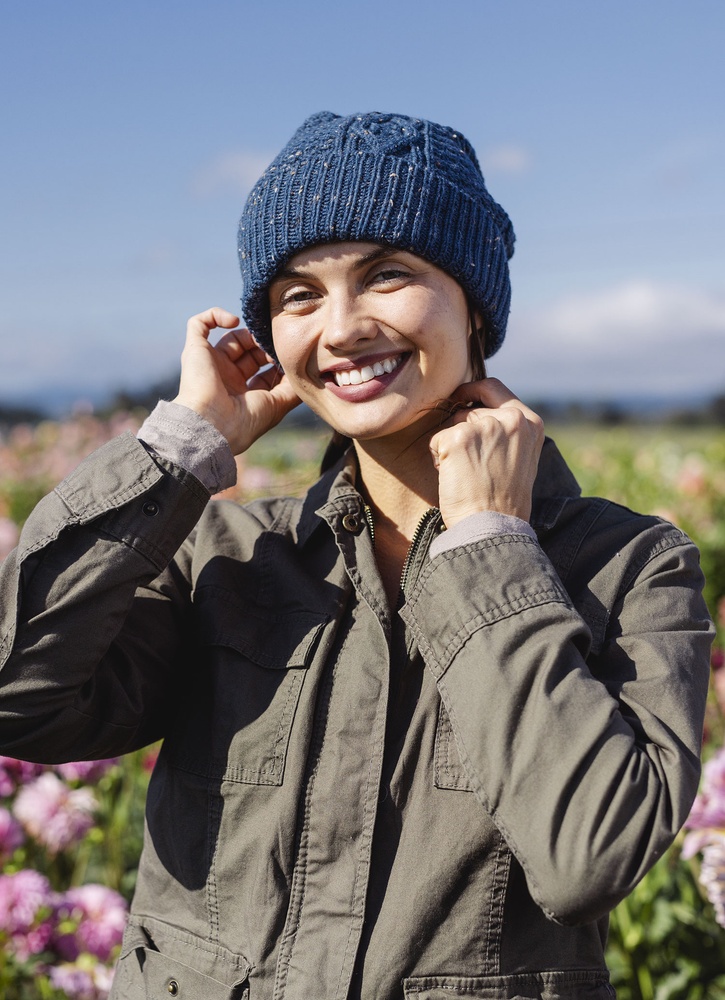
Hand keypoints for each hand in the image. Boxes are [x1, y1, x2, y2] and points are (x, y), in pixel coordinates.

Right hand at [173, 308, 300, 454]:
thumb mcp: (277, 405)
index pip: (261, 370)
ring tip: (260, 336)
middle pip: (249, 352)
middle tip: (276, 343)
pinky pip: (199, 324)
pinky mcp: (194, 350)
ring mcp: (210, 364)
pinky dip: (215, 316)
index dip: (274, 361)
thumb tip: (304, 373)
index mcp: (242, 394)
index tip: (286, 356)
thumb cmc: (245, 421)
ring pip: (231, 337)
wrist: (212, 425)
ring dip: (248, 333)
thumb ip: (292, 388)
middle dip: (264, 346)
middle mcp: (226, 378)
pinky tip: (234, 321)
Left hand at [429, 378, 544, 527]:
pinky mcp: (458, 438)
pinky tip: (454, 478)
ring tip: (466, 475)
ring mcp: (484, 426)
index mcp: (530, 422)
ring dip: (450, 447)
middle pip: (469, 409)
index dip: (473, 391)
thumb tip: (478, 410)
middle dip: (461, 431)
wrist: (492, 528)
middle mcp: (510, 419)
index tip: (460, 398)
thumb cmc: (503, 502)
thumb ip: (508, 432)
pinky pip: (436, 440)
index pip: (494, 388)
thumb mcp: (521, 458)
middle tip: (470, 466)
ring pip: (452, 424)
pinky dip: (438, 459)